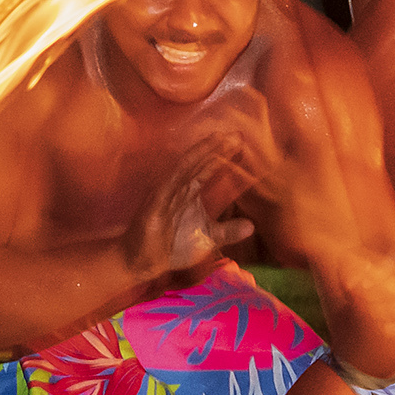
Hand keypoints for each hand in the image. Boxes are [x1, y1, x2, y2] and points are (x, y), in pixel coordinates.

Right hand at [135, 101, 286, 274]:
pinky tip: (194, 157)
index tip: (240, 142)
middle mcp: (179, 187)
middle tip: (237, 133)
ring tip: (220, 137)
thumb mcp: (207, 238)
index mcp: (189, 192)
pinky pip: (170, 180)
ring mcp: (166, 191)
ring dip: (203, 151)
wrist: (143, 261)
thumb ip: (228, 231)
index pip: (208, 169)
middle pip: (200, 163)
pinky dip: (182, 168)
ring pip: (187, 166)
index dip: (223, 156)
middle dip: (217, 148)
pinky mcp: (156, 201)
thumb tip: (251, 227)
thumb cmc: (171, 247)